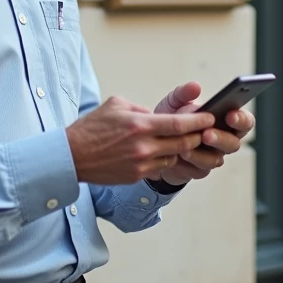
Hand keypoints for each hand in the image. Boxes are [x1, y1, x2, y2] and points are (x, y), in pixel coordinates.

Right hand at [66, 96, 213, 184]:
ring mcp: (141, 164)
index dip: (199, 121)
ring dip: (180, 150)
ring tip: (181, 141)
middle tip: (204, 131)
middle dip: (196, 137)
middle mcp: (144, 146)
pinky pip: (159, 168)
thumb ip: (142, 109)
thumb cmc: (92, 127)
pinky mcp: (136, 176)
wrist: (72, 156)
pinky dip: (163, 159)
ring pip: (174, 158)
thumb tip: (157, 116)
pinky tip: (160, 152)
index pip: (179, 124)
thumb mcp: (116, 105)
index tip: (210, 118)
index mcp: (140, 125)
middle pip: (183, 143)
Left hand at [151, 82, 256, 186]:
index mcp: (225, 120)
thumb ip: (184, 93)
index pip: (244, 121)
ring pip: (216, 159)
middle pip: (234, 143)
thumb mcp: (174, 102)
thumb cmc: (171, 119)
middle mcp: (224, 140)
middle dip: (221, 138)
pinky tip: (178, 157)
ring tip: (186, 147)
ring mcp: (213, 156)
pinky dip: (189, 163)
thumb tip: (195, 87)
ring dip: (202, 154)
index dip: (241, 119)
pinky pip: (199, 170)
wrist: (154, 142)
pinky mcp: (199, 170)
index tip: (230, 114)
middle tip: (206, 134)